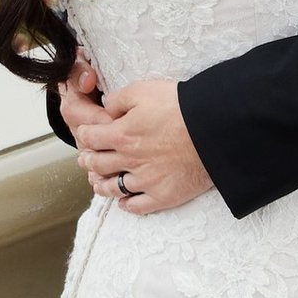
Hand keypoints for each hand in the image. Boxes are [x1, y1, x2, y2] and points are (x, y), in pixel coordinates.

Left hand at [69, 72, 213, 213]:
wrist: (213, 131)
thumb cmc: (180, 107)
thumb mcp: (144, 90)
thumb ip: (119, 99)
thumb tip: (105, 106)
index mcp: (121, 135)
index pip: (90, 138)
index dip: (84, 135)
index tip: (85, 134)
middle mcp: (128, 161)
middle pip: (98, 164)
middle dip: (88, 160)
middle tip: (86, 159)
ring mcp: (145, 181)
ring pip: (113, 188)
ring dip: (101, 185)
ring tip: (98, 183)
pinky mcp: (163, 195)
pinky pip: (138, 206)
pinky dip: (128, 205)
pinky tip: (124, 202)